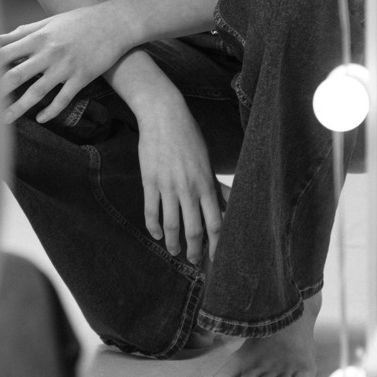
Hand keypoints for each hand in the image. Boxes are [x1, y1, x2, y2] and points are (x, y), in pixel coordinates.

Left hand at [0, 2, 130, 124]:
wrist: (113, 23)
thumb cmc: (79, 21)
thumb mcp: (50, 22)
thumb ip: (23, 32)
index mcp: (38, 38)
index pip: (5, 53)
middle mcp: (49, 53)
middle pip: (16, 75)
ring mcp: (65, 67)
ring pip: (37, 91)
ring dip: (18, 108)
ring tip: (3, 120)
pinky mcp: (81, 77)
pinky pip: (63, 98)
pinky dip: (50, 110)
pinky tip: (39, 118)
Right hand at [135, 91, 221, 264]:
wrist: (164, 115)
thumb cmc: (189, 136)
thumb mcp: (206, 161)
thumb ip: (214, 185)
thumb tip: (226, 204)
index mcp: (206, 184)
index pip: (216, 223)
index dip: (216, 245)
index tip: (215, 258)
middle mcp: (189, 188)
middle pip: (194, 230)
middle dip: (195, 251)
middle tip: (193, 261)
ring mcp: (168, 186)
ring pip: (171, 225)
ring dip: (173, 243)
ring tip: (174, 252)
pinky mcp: (149, 181)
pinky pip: (151, 211)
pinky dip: (153, 227)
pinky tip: (156, 234)